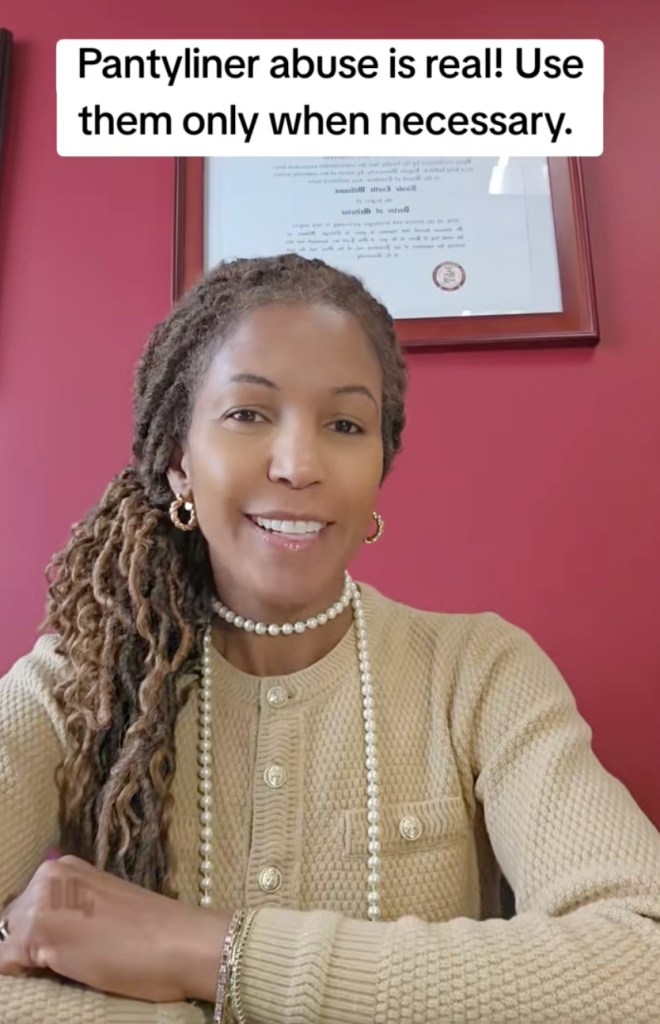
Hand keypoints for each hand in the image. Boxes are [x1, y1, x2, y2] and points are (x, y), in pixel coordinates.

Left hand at [0, 854, 229, 1002]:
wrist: (181, 943)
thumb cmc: (152, 934)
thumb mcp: (100, 911)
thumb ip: (70, 912)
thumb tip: (41, 937)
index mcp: (66, 867)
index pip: (23, 910)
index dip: (36, 938)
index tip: (65, 952)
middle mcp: (48, 875)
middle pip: (10, 925)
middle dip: (28, 950)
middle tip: (71, 963)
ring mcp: (41, 901)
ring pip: (7, 946)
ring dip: (29, 964)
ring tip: (72, 968)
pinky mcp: (40, 932)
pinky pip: (6, 965)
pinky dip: (26, 978)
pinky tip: (65, 974)